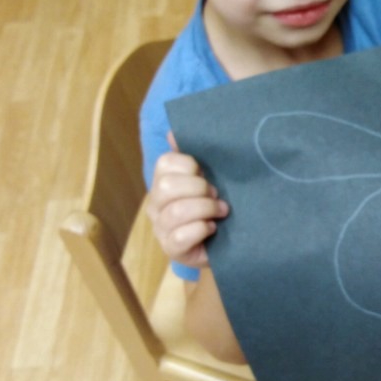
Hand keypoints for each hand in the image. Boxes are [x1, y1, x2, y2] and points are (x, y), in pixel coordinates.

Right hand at [146, 133, 228, 267]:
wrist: (224, 243)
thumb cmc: (213, 206)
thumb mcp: (207, 178)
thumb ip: (194, 155)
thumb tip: (174, 131)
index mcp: (162, 181)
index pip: (165, 163)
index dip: (190, 165)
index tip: (206, 174)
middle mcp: (156, 204)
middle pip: (166, 186)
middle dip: (199, 188)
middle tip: (217, 195)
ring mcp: (161, 228)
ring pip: (175, 212)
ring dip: (205, 208)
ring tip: (221, 211)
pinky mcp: (172, 250)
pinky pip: (181, 236)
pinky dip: (201, 229)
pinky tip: (212, 228)